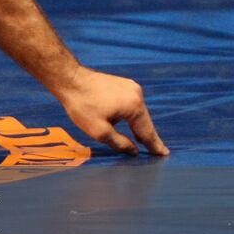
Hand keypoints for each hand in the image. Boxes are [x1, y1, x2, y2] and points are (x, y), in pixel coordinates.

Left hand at [54, 67, 168, 155]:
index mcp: (135, 106)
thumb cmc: (82, 105)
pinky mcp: (122, 83)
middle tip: (157, 150)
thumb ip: (120, 143)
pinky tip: (128, 121)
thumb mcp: (99, 131)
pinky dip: (130, 114)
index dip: (154, 145)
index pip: (147, 131)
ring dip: (137, 124)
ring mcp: (130, 86)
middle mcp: (137, 94)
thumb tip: (135, 151)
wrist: (69, 79)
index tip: (164, 154)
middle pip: (144, 121)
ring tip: (142, 140)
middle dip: (147, 136)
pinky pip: (130, 103)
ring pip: (137, 112)